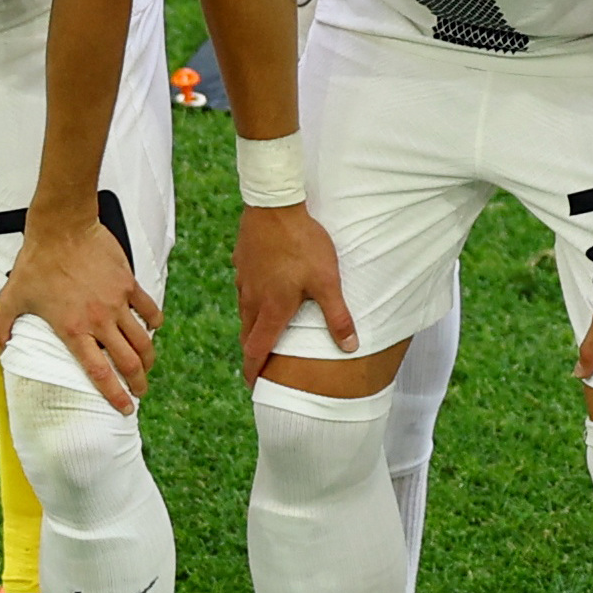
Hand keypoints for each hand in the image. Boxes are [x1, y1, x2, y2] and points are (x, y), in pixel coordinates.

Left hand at [0, 208, 159, 413]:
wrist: (62, 228)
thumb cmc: (36, 262)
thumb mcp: (11, 297)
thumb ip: (2, 328)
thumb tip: (1, 349)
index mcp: (73, 330)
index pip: (99, 373)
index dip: (114, 395)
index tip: (124, 408)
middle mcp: (99, 321)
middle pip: (129, 362)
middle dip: (138, 383)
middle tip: (139, 392)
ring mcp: (117, 302)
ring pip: (143, 340)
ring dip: (148, 358)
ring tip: (147, 367)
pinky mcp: (128, 284)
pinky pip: (149, 309)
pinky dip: (153, 322)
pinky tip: (152, 328)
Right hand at [232, 199, 354, 383]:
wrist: (274, 207)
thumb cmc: (303, 244)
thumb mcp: (327, 281)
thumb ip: (337, 316)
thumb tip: (350, 347)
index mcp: (272, 309)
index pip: (256, 350)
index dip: (254, 371)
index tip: (254, 386)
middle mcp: (252, 299)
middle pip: (248, 335)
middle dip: (253, 353)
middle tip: (260, 366)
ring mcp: (244, 280)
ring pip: (245, 313)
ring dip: (252, 328)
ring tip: (263, 334)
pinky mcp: (242, 262)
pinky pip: (245, 290)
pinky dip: (252, 302)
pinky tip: (263, 293)